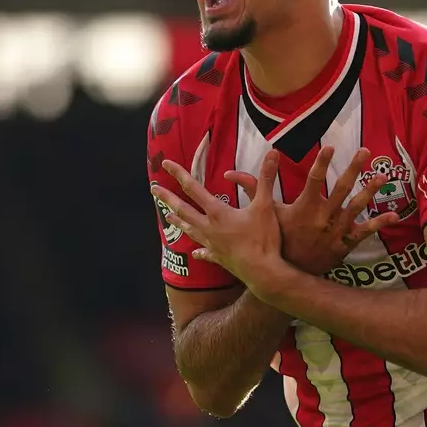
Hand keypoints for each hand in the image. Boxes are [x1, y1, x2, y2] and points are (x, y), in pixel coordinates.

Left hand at [153, 152, 284, 289]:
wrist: (263, 273)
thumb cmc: (264, 239)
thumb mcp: (266, 205)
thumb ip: (266, 178)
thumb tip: (273, 153)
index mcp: (217, 212)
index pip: (193, 188)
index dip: (179, 174)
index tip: (165, 164)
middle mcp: (209, 228)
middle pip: (183, 209)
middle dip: (167, 198)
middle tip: (153, 189)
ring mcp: (211, 244)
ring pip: (189, 230)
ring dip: (177, 221)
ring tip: (168, 216)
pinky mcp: (218, 258)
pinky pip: (204, 253)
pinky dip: (198, 251)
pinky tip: (195, 252)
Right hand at [228, 146, 399, 274]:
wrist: (288, 275)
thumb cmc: (276, 240)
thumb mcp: (264, 215)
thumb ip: (251, 190)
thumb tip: (229, 174)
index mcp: (304, 208)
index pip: (313, 180)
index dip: (322, 163)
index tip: (330, 147)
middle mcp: (322, 217)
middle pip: (340, 189)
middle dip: (353, 169)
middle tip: (365, 151)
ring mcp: (335, 230)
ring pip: (356, 207)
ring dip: (369, 191)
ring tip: (381, 175)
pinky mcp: (345, 242)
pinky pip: (364, 232)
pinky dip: (379, 223)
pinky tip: (394, 214)